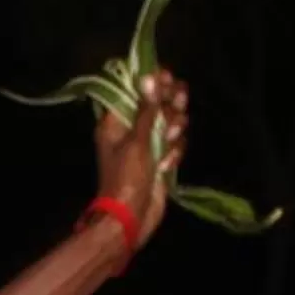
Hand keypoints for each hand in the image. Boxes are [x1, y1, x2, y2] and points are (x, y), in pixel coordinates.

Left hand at [93, 68, 189, 252]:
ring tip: (170, 138)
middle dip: (170, 103)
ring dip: (174, 128)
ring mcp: (147, 145)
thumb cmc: (127, 178)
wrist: (131, 218)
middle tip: (178, 102)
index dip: (152, 83)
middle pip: (157, 103)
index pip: (136, 91)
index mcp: (116, 122)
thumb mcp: (136, 141)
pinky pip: (175, 144)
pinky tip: (167, 163)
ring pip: (170, 123)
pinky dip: (174, 152)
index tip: (167, 79)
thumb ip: (146, 110)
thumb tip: (149, 77)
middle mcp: (131, 130)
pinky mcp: (160, 160)